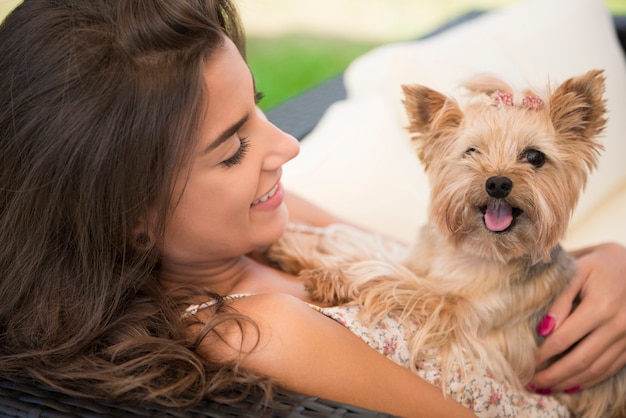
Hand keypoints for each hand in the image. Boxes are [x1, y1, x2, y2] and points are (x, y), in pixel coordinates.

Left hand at [531, 242, 625, 392]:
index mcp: (601, 306)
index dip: (543, 354)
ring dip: (570, 382)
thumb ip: (560, 299)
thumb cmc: (600, 265)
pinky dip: (590, 379)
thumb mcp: (578, 272)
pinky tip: (572, 384)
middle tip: (531, 383)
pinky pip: (610, 368)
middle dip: (553, 375)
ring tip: (546, 387)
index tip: (526, 362)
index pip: (564, 339)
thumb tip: (543, 329)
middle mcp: (617, 325)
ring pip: (596, 369)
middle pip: (580, 360)